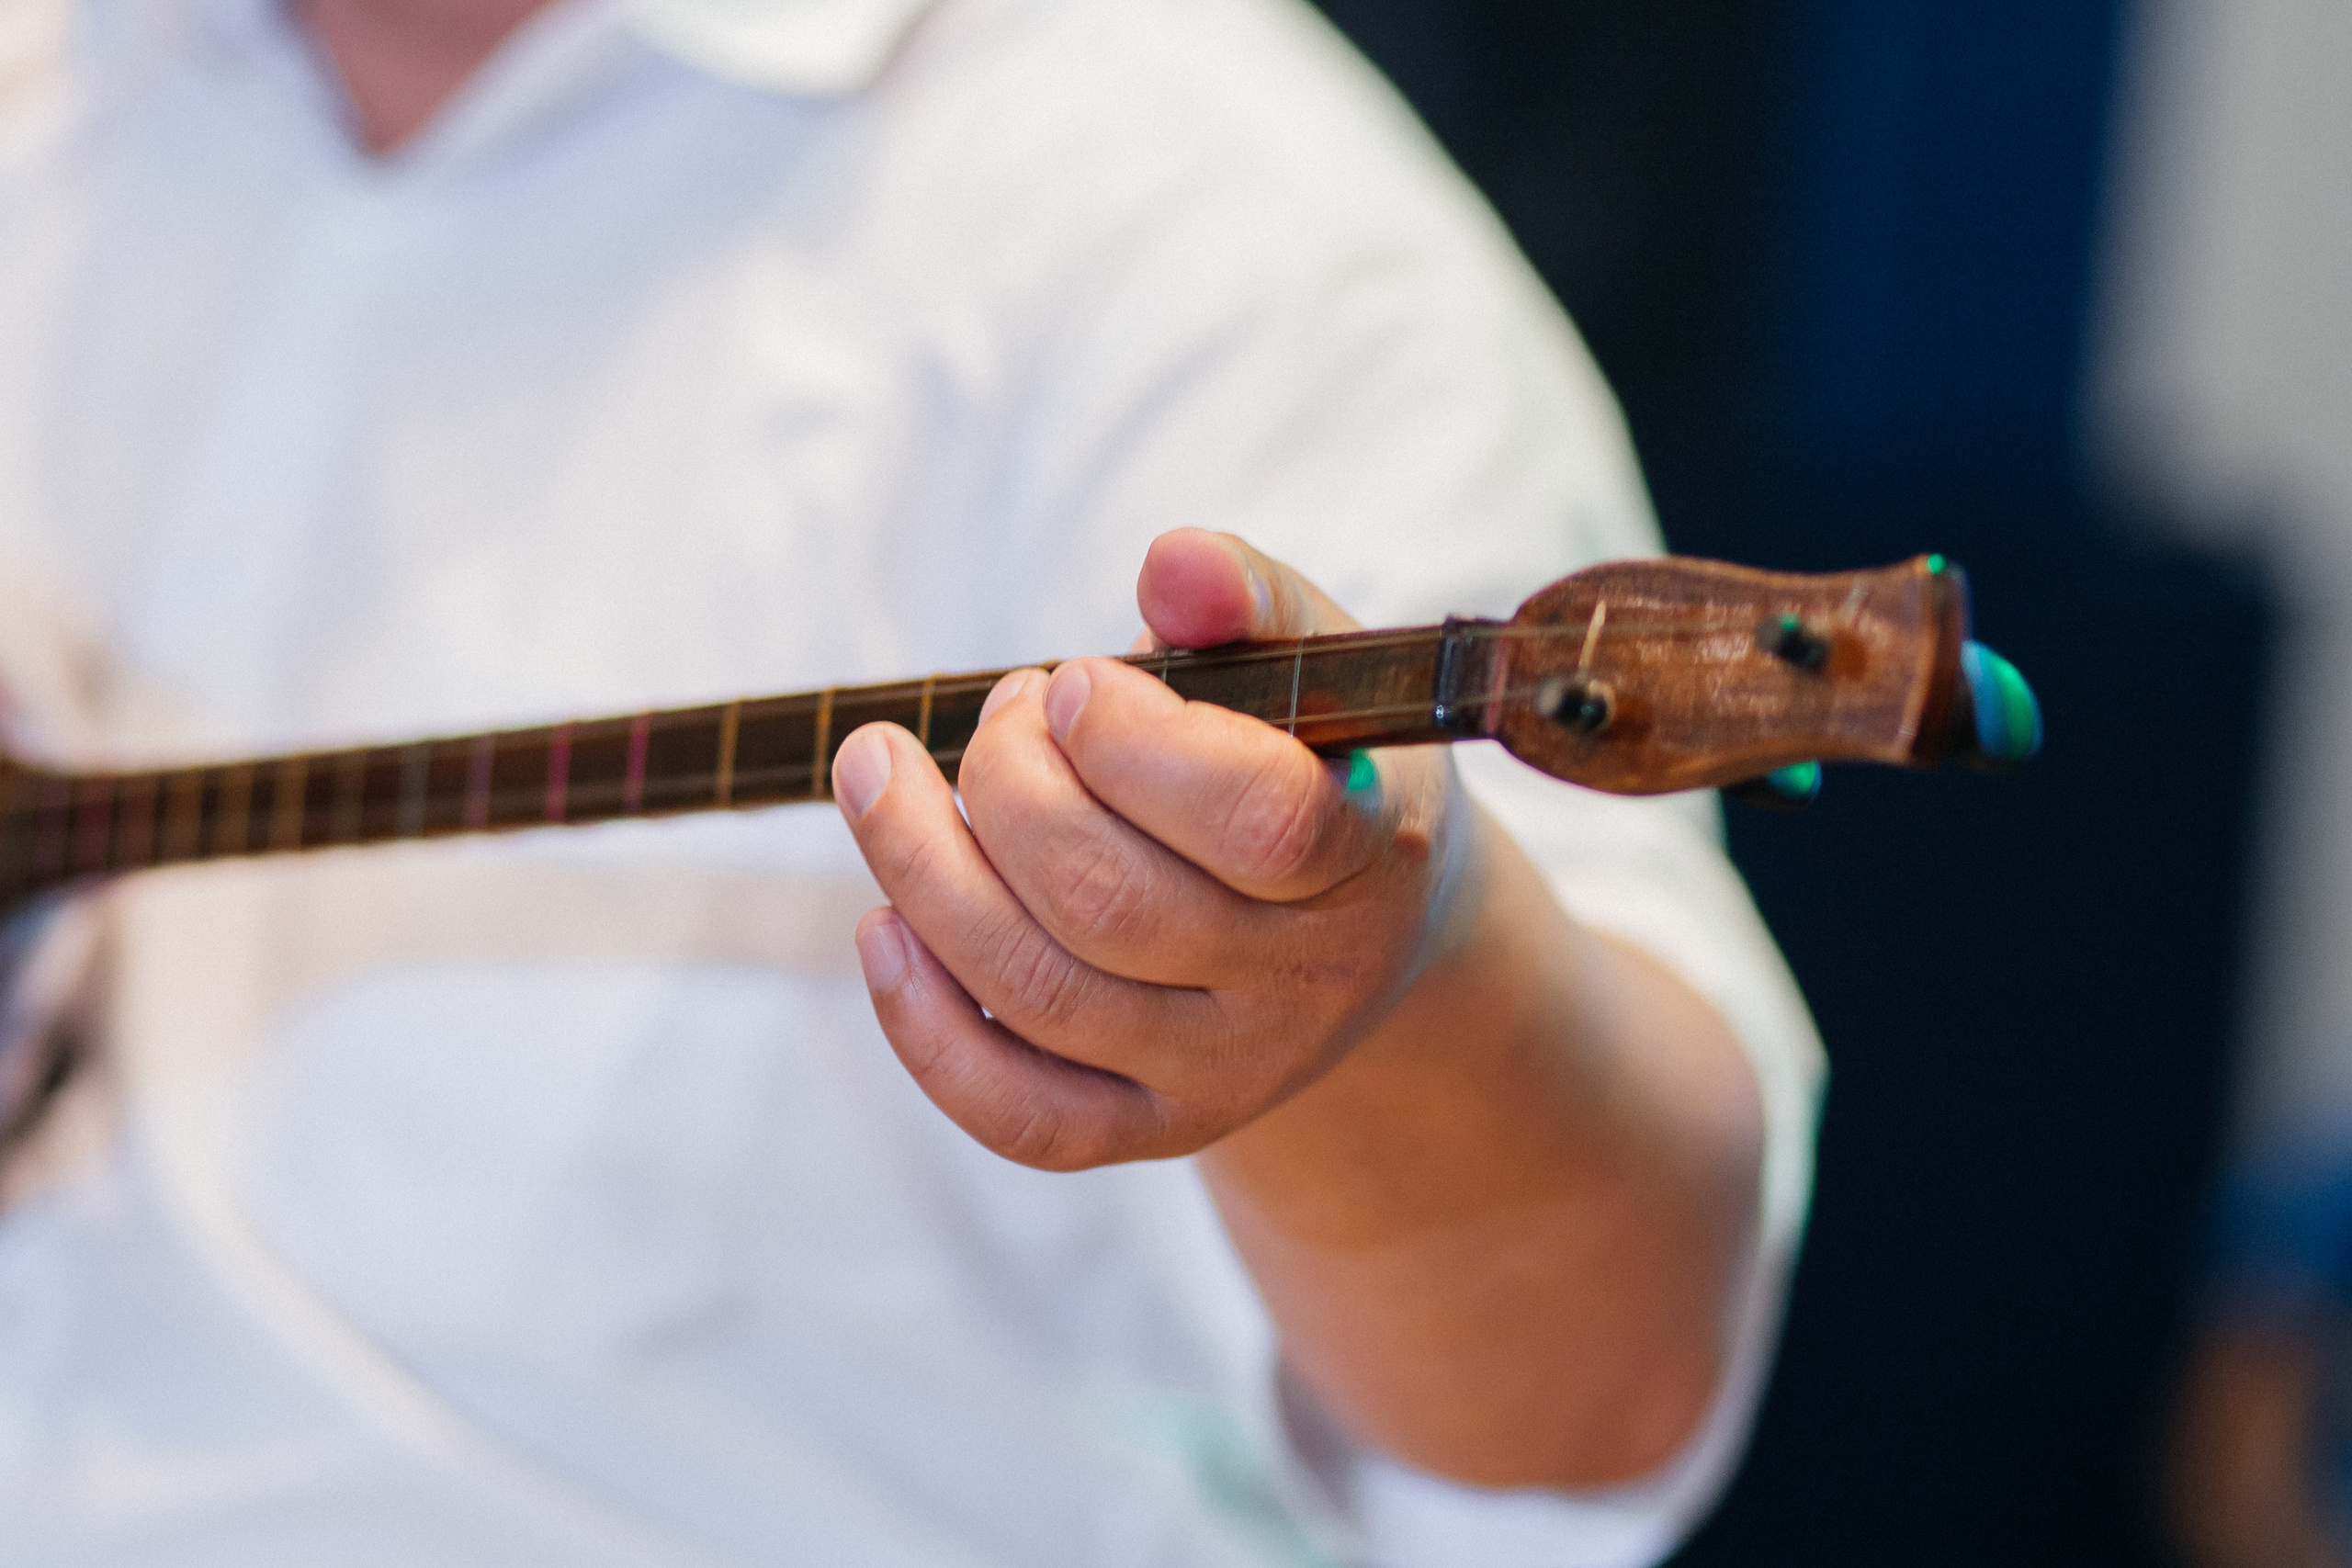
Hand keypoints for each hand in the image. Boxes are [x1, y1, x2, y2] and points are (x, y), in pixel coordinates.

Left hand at [830, 528, 1474, 1167]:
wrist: (1362, 920)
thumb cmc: (1312, 761)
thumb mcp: (1311, 667)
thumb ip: (1247, 599)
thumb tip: (1174, 562)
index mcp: (1365, 852)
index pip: (1259, 818)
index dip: (1135, 745)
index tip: (1073, 683)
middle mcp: (1304, 983)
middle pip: (1108, 902)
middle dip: (1005, 782)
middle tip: (1006, 711)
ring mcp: (1228, 1071)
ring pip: (1040, 992)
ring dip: (923, 867)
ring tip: (887, 776)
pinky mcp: (1149, 1126)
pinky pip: (1021, 1115)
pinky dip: (923, 1025)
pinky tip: (882, 925)